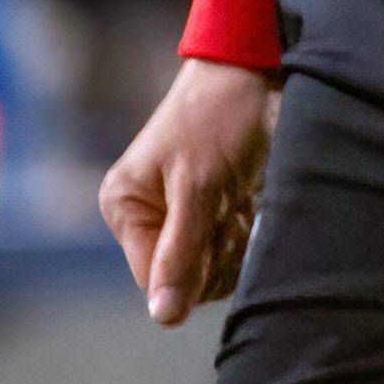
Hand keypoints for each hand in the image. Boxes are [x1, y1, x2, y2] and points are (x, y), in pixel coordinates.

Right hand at [100, 57, 277, 325]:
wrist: (258, 65)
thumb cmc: (220, 117)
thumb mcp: (198, 186)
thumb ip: (180, 252)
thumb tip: (163, 318)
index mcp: (125, 207)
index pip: (156, 280)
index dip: (194, 273)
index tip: (221, 235)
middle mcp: (147, 213)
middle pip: (185, 276)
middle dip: (218, 254)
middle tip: (234, 209)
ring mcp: (181, 210)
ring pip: (212, 263)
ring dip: (236, 243)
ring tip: (243, 200)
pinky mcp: (214, 203)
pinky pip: (230, 243)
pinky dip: (247, 230)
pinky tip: (251, 201)